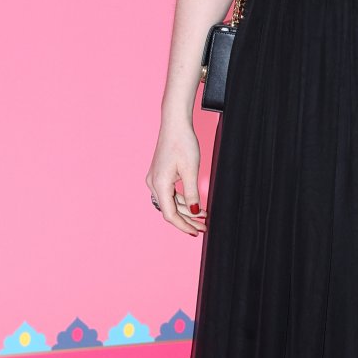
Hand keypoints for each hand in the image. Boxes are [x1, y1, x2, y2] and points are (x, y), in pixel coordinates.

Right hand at [146, 120, 205, 236]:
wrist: (175, 124)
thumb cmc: (183, 143)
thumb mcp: (191, 170)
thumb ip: (192, 193)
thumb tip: (196, 212)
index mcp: (160, 185)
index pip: (170, 214)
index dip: (184, 226)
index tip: (197, 232)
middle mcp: (154, 184)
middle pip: (170, 210)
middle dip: (187, 220)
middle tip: (203, 227)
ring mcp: (156, 179)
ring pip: (171, 203)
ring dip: (186, 210)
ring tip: (204, 216)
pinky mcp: (160, 175)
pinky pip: (170, 194)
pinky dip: (183, 200)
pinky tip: (195, 204)